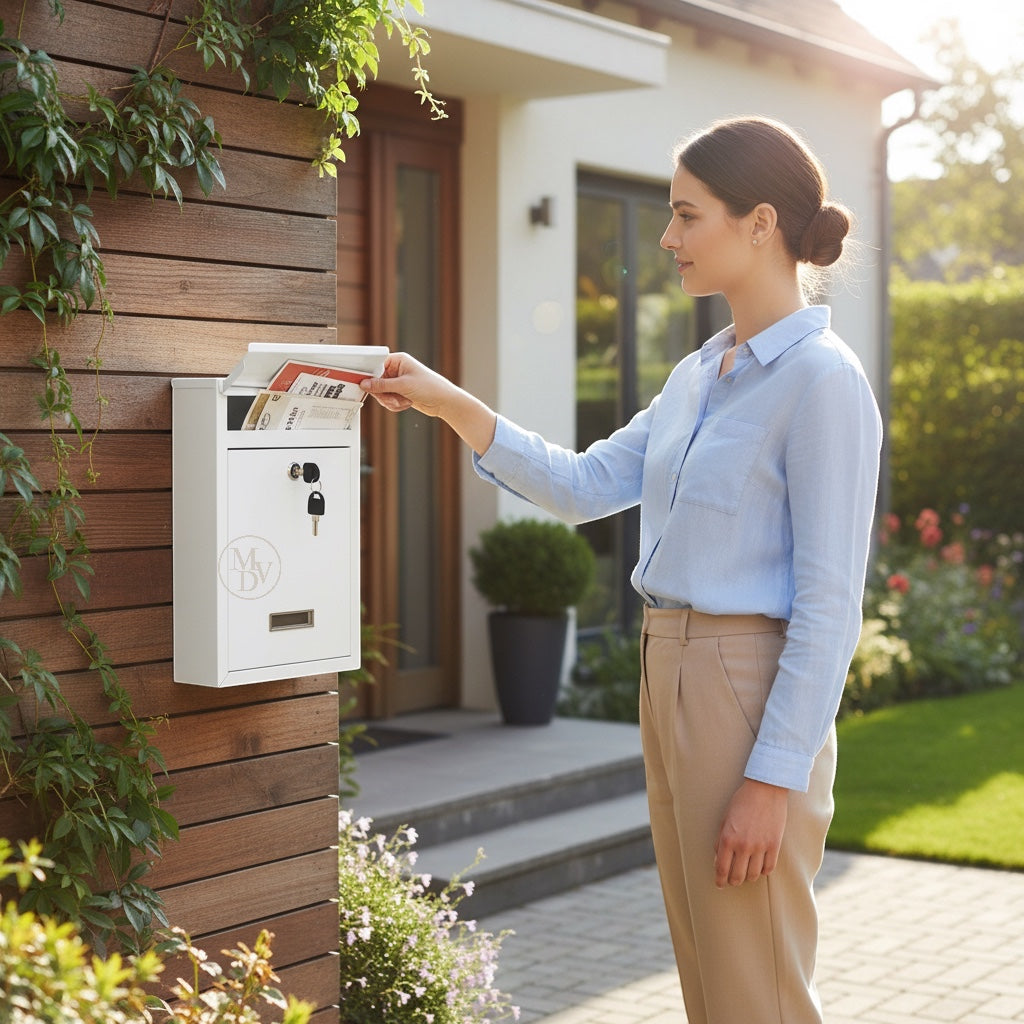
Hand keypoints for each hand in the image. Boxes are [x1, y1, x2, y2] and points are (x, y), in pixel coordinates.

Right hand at [361, 352, 497, 454]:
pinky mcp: (399, 393)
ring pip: (381, 394)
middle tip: (392, 398)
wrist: (444, 402)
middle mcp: (396, 369)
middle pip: (376, 382)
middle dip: (384, 394)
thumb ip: (382, 385)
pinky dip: (394, 405)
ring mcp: (397, 382)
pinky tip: (405, 404)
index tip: (363, 384)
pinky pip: (388, 400)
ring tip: (403, 402)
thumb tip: (365, 384)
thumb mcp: (403, 385)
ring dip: (390, 401)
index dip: (369, 375)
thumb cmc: (430, 387)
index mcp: (397, 360)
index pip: (375, 364)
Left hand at [713, 779, 788, 888]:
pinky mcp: (774, 845)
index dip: (720, 880)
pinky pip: (768, 868)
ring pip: (753, 875)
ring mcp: (760, 846)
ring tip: (745, 873)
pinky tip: (759, 867)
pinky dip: (762, 871)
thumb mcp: (724, 819)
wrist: (765, 789)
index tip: (720, 884)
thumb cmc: (741, 802)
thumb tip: (718, 859)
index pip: (721, 868)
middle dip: (732, 881)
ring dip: (748, 877)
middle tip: (732, 881)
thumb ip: (720, 840)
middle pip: (737, 876)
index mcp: (727, 838)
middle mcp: (743, 845)